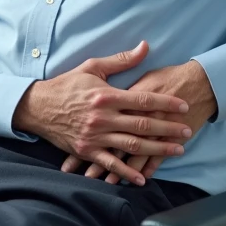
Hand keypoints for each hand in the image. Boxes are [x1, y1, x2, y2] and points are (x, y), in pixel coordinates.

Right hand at [13, 42, 191, 185]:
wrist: (38, 107)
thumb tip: (146, 46)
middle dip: (168, 129)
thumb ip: (121, 59)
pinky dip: (127, 172)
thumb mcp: (92, 67)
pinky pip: (110, 164)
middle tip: (187, 132)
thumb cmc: (67, 85)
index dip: (166, 104)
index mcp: (106, 95)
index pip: (143, 100)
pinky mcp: (86, 150)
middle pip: (143, 125)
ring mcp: (95, 136)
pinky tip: (143, 178)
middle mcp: (103, 117)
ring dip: (156, 150)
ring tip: (176, 150)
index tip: (184, 107)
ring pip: (132, 145)